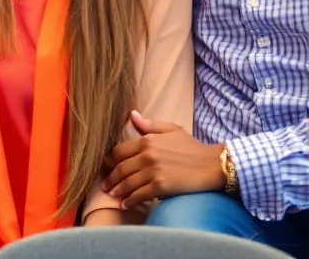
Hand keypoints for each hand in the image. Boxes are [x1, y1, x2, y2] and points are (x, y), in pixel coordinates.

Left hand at [102, 110, 224, 209]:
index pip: (119, 152)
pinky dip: (130, 200)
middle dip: (111, 178)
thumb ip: (149, 125)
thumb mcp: (171, 130)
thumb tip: (132, 114)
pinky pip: (140, 194)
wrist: (213, 164)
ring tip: (113, 196)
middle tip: (105, 186)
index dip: (110, 161)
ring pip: (128, 183)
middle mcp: (147, 155)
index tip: (107, 167)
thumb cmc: (193, 147)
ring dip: (118, 191)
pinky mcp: (161, 186)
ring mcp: (153, 171)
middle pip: (121, 169)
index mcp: (146, 141)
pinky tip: (125, 205)